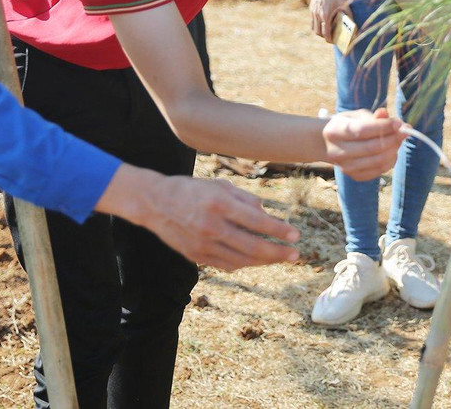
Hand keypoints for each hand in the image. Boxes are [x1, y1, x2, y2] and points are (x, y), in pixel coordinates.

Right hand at [134, 175, 299, 269]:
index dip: (279, 230)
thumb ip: (245, 199)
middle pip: (253, 247)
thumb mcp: (219, 185)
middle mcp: (211, 226)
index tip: (296, 235)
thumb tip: (266, 215)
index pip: (257, 221)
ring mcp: (202, 244)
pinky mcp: (196, 256)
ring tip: (279, 257)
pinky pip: (227, 265)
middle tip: (295, 255)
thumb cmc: (191, 189)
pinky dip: (244, 264)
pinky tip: (256, 259)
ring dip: (264, 261)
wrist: (154, 203)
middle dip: (278, 252)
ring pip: (241, 260)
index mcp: (219, 204)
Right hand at [308, 0, 345, 42]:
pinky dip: (317, 24)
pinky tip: (324, 22)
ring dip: (320, 31)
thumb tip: (353, 23)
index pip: (325, 33)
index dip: (329, 40)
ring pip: (314, 28)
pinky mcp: (311, 8)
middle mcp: (317, 15)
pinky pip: (313, 21)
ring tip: (327, 31)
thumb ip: (348, 14)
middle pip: (318, 33)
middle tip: (332, 38)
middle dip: (324, 37)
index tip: (334, 42)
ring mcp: (313, 12)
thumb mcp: (344, 3)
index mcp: (325, 15)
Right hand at [321, 108, 402, 179]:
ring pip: (378, 161)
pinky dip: (390, 160)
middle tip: (404, 130)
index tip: (399, 122)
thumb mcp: (357, 116)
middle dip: (393, 138)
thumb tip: (399, 123)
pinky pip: (379, 171)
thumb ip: (375, 118)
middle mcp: (337, 151)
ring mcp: (345, 167)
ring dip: (394, 150)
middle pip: (372, 148)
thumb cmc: (346, 125)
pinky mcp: (354, 176)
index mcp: (335, 131)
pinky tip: (391, 151)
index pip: (363, 130)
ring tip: (398, 139)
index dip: (384, 127)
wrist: (327, 144)